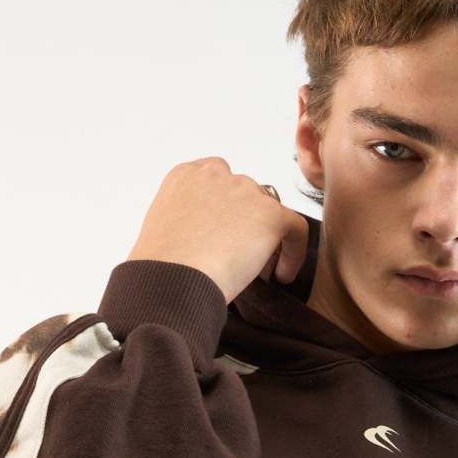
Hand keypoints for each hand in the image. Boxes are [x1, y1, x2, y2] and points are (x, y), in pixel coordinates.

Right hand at [126, 158, 308, 304]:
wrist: (171, 282)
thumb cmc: (160, 268)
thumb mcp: (165, 229)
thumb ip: (189, 220)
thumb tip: (209, 237)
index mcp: (186, 176)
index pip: (218, 181)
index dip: (228, 209)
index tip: (227, 234)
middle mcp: (216, 175)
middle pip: (246, 194)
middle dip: (247, 223)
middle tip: (241, 256)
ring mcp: (244, 191)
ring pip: (269, 210)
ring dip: (266, 236)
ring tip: (258, 269)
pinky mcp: (270, 214)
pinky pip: (296, 230)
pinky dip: (293, 253)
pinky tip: (281, 275)